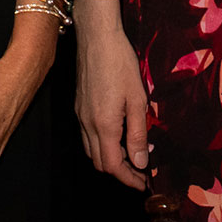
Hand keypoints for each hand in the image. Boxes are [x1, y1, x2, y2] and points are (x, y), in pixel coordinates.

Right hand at [74, 7, 148, 190]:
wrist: (96, 38)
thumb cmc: (120, 63)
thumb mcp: (137, 99)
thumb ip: (137, 133)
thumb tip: (140, 161)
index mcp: (103, 125)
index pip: (113, 166)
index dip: (128, 179)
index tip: (143, 183)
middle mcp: (87, 124)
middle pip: (99, 163)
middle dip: (119, 172)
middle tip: (140, 171)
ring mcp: (80, 115)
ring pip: (91, 150)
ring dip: (109, 159)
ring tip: (131, 154)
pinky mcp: (79, 106)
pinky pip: (87, 136)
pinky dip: (101, 144)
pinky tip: (117, 134)